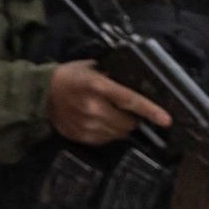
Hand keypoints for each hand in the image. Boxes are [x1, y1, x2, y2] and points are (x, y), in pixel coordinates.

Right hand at [46, 60, 172, 145]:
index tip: (166, 120)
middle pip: (128, 122)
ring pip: (119, 134)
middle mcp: (94, 108)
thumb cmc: (70, 76)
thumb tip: (138, 84)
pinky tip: (100, 121)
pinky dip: (109, 133)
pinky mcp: (82, 137)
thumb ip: (114, 76)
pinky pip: (106, 140)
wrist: (42, 94)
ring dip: (121, 127)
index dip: (150, 111)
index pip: (130, 100)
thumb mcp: (92, 68)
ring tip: (111, 114)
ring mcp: (87, 125)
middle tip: (128, 111)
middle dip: (133, 118)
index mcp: (98, 86)